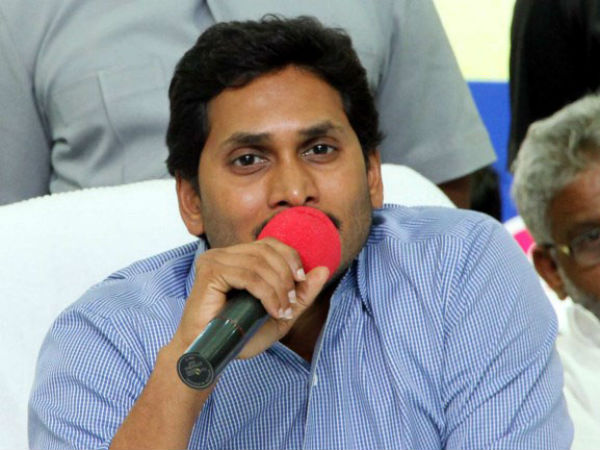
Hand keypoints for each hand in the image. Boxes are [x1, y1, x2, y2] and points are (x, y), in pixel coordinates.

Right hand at [169, 237, 329, 359]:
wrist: (209, 356)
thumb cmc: (239, 336)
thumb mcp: (279, 314)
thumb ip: (301, 294)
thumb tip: (324, 270)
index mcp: (237, 258)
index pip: (270, 243)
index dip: (291, 258)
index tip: (301, 280)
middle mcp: (224, 254)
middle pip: (267, 250)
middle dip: (286, 276)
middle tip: (290, 302)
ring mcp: (215, 260)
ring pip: (260, 263)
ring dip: (278, 288)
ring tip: (281, 310)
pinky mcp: (210, 272)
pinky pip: (248, 275)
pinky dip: (267, 293)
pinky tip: (272, 310)